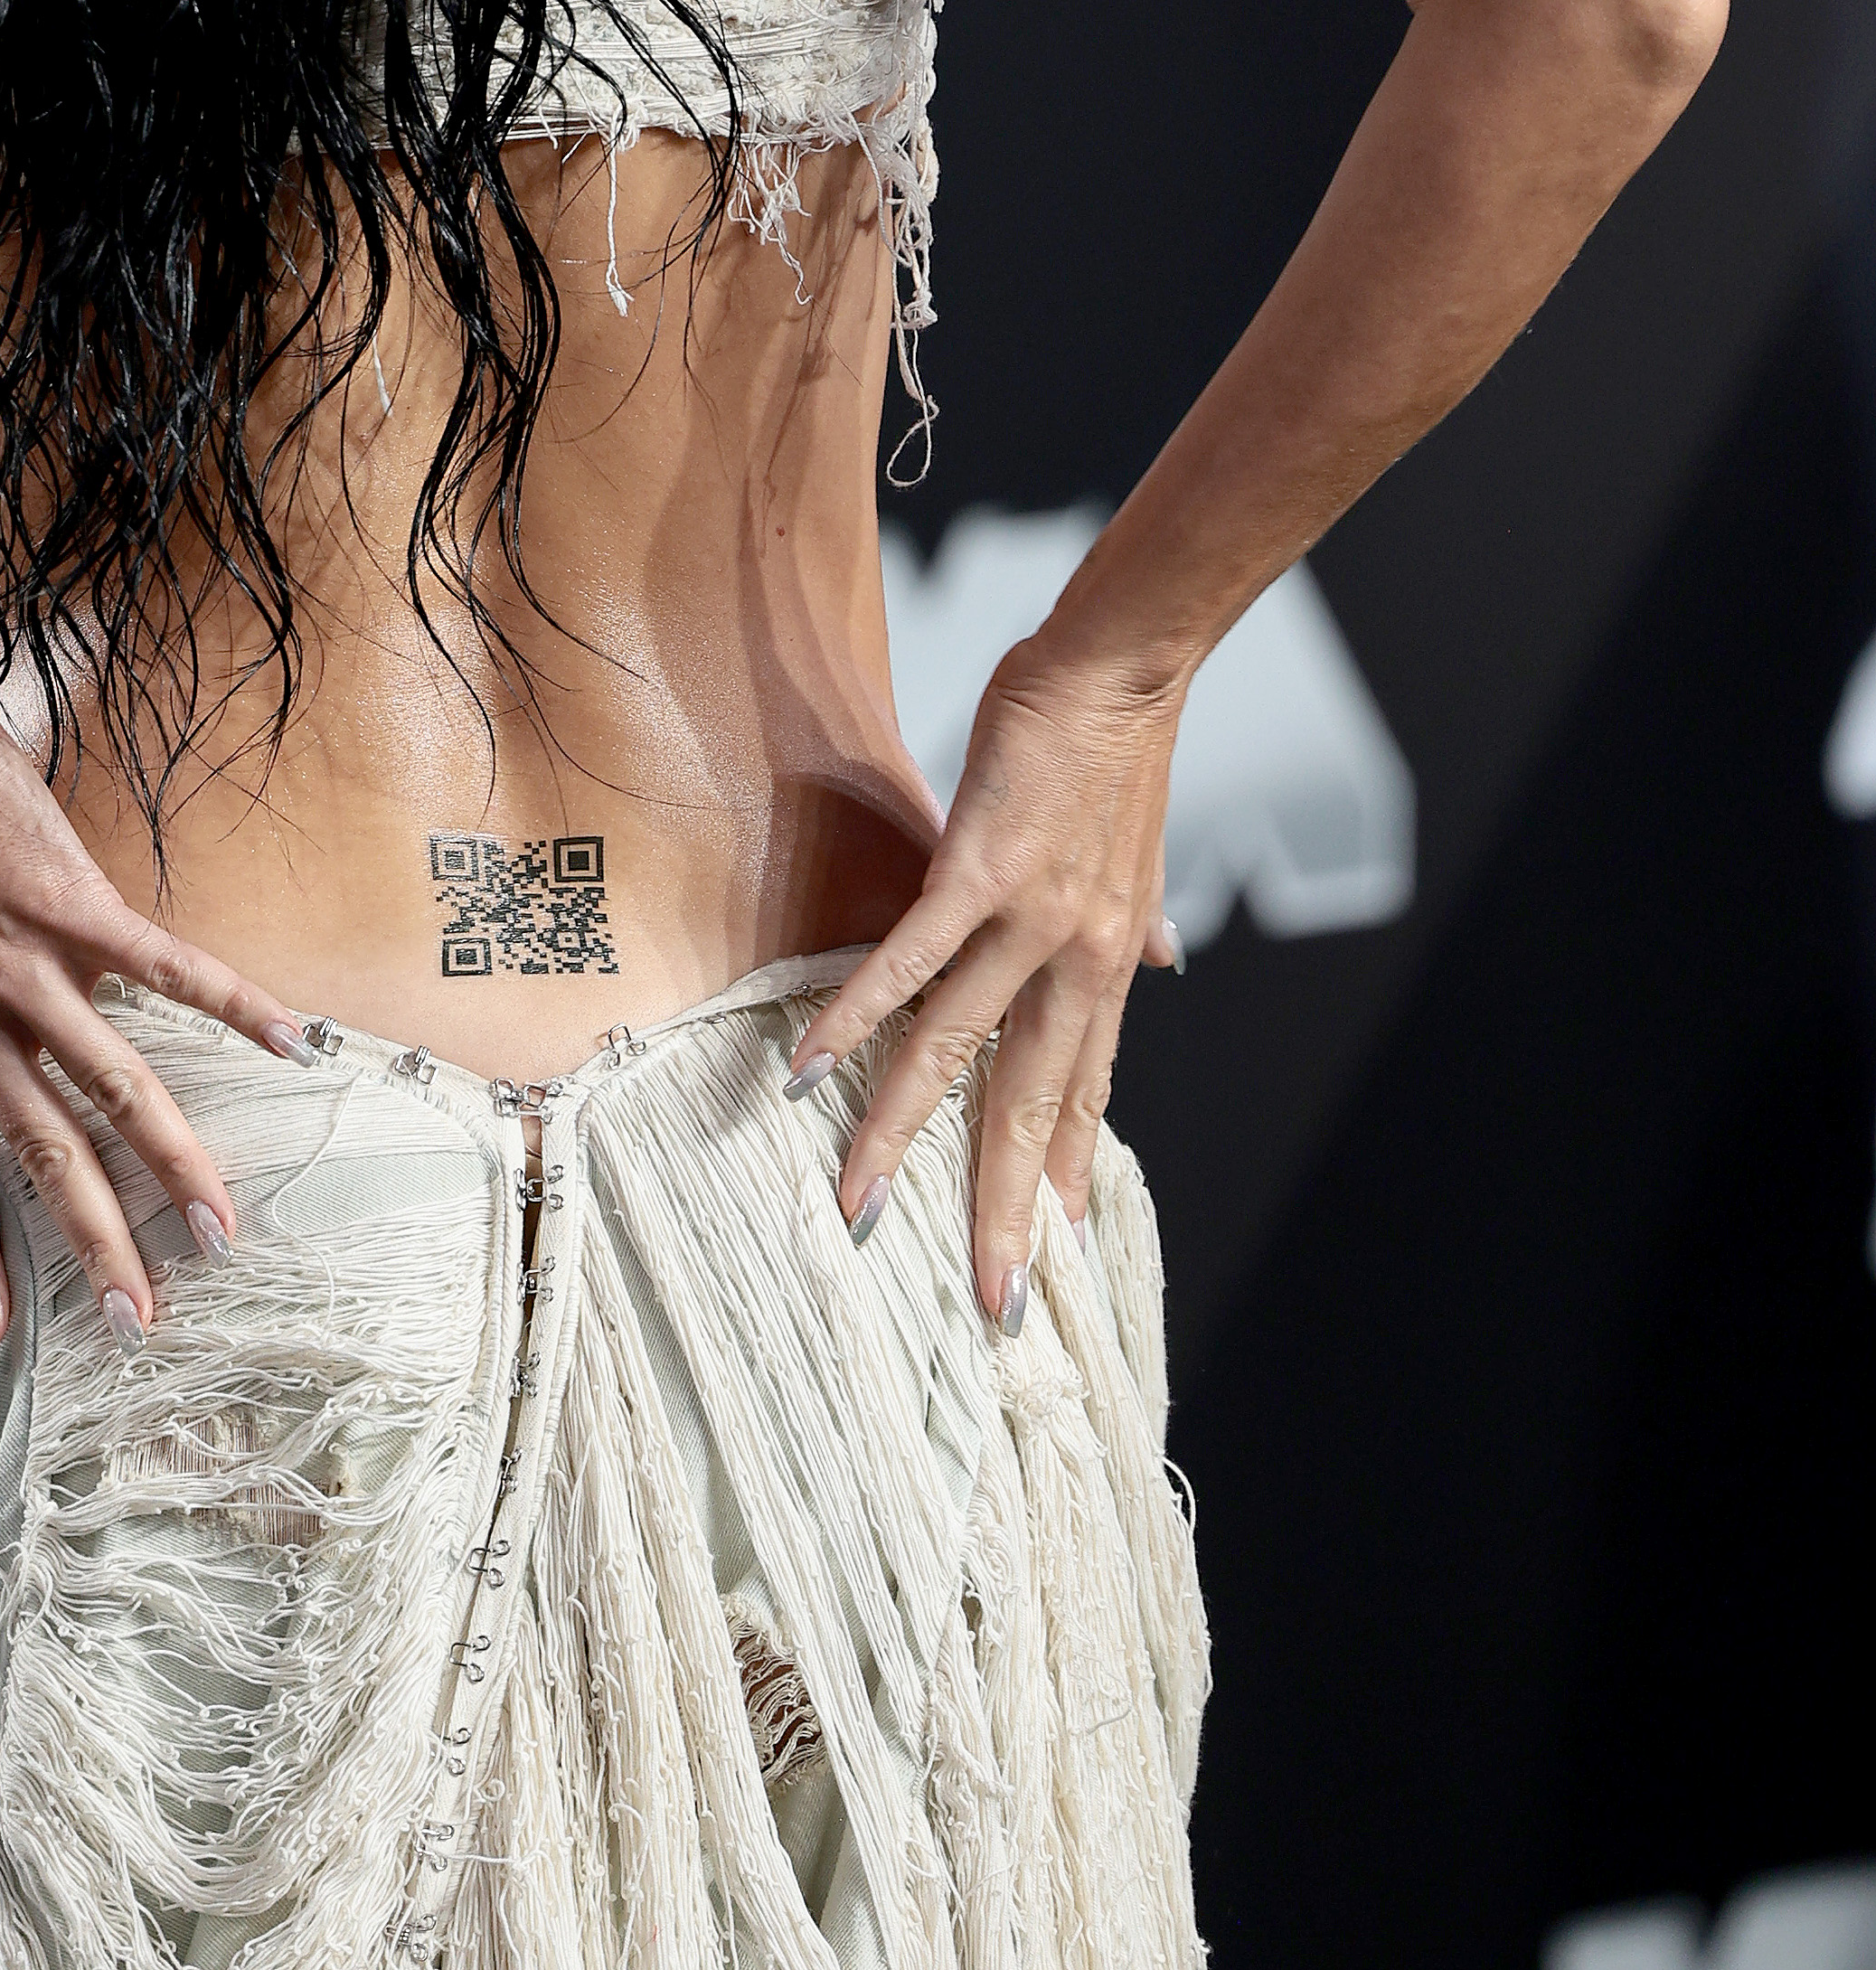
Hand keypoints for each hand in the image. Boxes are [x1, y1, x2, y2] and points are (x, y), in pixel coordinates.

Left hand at [0, 658, 307, 1358]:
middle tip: (139, 1323)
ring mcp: (26, 965)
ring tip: (219, 1227)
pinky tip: (291, 1040)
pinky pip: (166, 966)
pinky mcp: (74, 904)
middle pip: (43, 1154)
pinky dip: (230, 1003)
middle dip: (95, 1245)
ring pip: (110, 1088)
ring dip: (170, 1163)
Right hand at [785, 623, 1185, 1320]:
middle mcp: (1075, 961)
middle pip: (1030, 1105)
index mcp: (1106, 964)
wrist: (1117, 672)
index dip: (1071, 1173)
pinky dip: (856, 1017)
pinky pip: (910, 963)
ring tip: (859, 1202)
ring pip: (957, 1052)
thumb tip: (1160, 962)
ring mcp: (1027, 920)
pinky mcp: (979, 871)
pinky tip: (810, 1067)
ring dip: (901, 1134)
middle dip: (1004, 1207)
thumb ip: (1134, 924)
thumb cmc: (1115, 752)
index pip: (1086, 1091)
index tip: (1059, 1247)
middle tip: (986, 1297)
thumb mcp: (1142, 858)